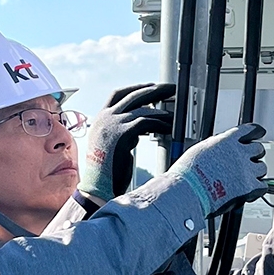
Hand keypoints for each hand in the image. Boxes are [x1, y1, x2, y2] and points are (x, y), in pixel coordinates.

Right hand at [79, 83, 175, 202]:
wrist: (98, 188)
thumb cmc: (107, 171)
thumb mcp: (111, 145)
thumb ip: (122, 132)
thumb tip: (141, 126)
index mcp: (100, 119)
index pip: (118, 94)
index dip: (136, 88)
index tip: (150, 86)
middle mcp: (105, 118)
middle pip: (132, 95)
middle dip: (154, 90)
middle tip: (170, 89)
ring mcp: (112, 124)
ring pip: (142, 109)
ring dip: (161, 111)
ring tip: (174, 115)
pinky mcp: (122, 134)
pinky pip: (146, 122)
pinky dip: (160, 124)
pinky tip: (169, 127)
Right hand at [166, 123, 267, 216]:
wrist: (188, 191)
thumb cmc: (188, 173)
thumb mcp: (201, 149)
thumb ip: (216, 146)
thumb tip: (220, 146)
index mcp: (227, 141)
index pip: (250, 130)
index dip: (256, 132)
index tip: (259, 133)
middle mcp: (239, 153)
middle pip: (258, 149)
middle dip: (254, 155)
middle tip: (249, 161)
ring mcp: (245, 170)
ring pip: (262, 168)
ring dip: (256, 172)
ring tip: (247, 177)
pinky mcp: (248, 187)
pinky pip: (262, 186)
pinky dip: (258, 188)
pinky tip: (251, 190)